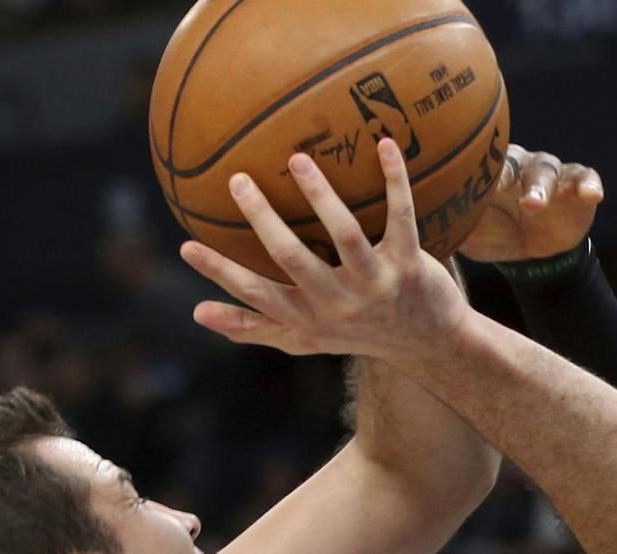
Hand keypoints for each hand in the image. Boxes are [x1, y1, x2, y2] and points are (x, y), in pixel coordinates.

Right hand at [180, 140, 468, 364]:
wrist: (430, 345)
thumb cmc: (355, 333)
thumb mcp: (304, 337)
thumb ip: (253, 326)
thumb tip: (197, 315)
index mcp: (308, 318)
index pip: (257, 295)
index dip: (221, 274)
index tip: (186, 246)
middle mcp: (338, 304)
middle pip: (293, 260)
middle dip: (264, 221)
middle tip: (238, 180)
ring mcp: (375, 285)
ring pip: (345, 236)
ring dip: (321, 196)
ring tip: (297, 160)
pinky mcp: (410, 266)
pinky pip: (402, 218)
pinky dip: (395, 181)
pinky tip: (384, 145)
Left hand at [458, 146, 603, 265]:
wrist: (533, 254)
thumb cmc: (495, 235)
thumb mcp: (469, 233)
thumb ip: (448, 222)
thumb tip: (413, 222)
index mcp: (493, 174)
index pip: (486, 166)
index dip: (481, 171)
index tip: (473, 180)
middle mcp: (522, 167)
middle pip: (517, 162)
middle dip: (511, 173)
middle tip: (503, 185)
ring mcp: (551, 175)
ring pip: (548, 172)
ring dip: (541, 187)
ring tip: (535, 205)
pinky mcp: (577, 188)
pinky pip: (586, 180)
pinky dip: (589, 184)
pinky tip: (592, 194)